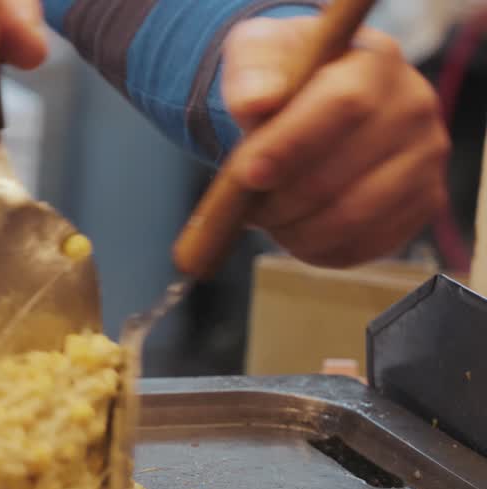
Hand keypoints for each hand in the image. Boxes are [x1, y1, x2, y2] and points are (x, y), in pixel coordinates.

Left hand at [221, 17, 449, 267]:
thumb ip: (250, 74)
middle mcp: (413, 108)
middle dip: (279, 200)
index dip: (290, 146)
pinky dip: (316, 249)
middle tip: (246, 205)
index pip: (343, 105)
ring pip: (351, 218)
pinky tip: (294, 230)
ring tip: (268, 217)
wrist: (314, 101)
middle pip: (340, 174)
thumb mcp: (258, 56)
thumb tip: (254, 102)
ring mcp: (425, 159)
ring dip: (293, 230)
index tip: (248, 174)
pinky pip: (363, 246)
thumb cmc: (284, 79)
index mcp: (374, 63)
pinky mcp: (423, 203)